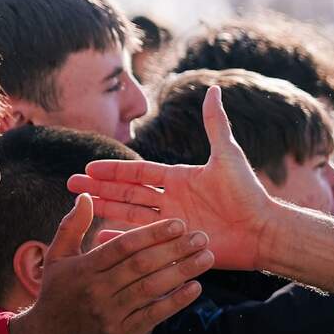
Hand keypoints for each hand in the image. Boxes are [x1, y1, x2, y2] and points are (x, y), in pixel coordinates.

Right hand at [8, 196, 213, 333]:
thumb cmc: (56, 294)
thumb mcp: (57, 259)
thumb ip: (72, 227)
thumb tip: (85, 197)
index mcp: (84, 268)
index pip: (122, 246)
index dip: (152, 233)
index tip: (179, 223)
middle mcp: (97, 289)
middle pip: (141, 265)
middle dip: (174, 249)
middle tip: (201, 237)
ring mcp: (109, 313)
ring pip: (150, 288)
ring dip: (181, 272)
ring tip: (206, 258)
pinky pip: (152, 315)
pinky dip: (175, 301)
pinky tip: (195, 288)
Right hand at [67, 85, 275, 271]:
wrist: (262, 230)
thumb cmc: (248, 193)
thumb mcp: (227, 155)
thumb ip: (215, 124)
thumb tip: (213, 89)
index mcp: (180, 179)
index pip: (139, 173)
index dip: (114, 171)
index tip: (88, 168)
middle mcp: (173, 201)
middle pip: (128, 194)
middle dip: (99, 189)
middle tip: (70, 185)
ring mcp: (172, 224)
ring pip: (130, 215)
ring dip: (104, 210)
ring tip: (78, 206)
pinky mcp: (175, 244)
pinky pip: (143, 241)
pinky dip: (122, 240)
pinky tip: (98, 238)